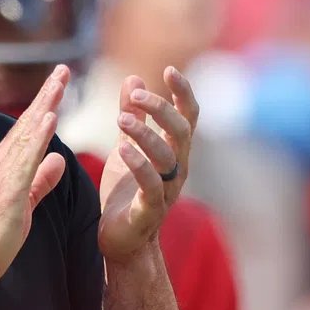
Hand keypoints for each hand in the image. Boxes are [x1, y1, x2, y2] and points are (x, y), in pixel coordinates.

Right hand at [0, 65, 69, 286]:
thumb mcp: (25, 201)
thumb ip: (41, 179)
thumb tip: (58, 158)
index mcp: (7, 166)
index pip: (29, 129)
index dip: (45, 104)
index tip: (60, 83)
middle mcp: (2, 163)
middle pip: (28, 123)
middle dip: (46, 95)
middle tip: (63, 68)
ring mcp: (2, 175)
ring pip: (27, 134)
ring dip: (43, 106)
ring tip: (59, 83)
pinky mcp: (8, 191)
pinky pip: (25, 158)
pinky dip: (37, 136)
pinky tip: (49, 118)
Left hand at [98, 68, 198, 261]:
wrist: (121, 240)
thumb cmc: (126, 192)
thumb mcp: (126, 147)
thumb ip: (133, 116)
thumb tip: (133, 79)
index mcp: (174, 151)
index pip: (188, 116)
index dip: (183, 92)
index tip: (169, 69)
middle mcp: (177, 169)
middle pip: (180, 131)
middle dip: (161, 109)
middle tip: (136, 96)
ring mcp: (167, 190)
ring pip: (167, 156)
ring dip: (145, 133)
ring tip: (121, 118)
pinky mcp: (150, 210)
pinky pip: (151, 184)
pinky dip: (138, 163)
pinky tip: (121, 147)